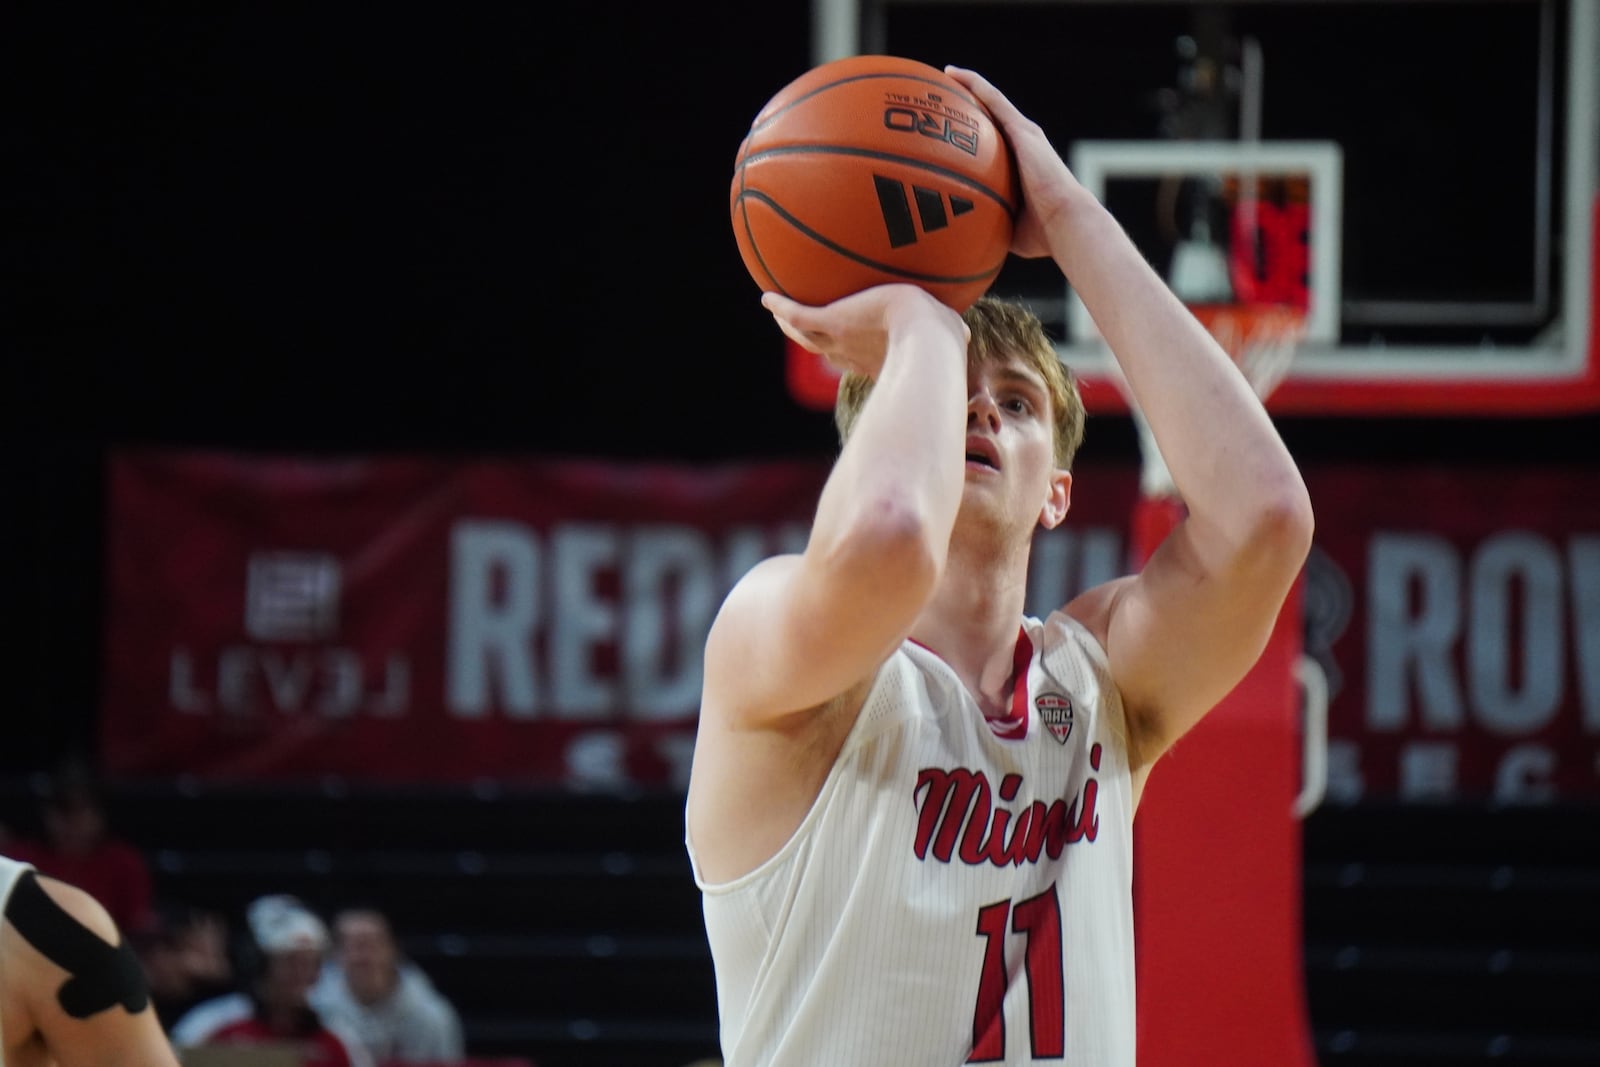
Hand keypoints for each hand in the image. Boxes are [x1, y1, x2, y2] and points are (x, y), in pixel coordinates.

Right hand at [762, 284, 966, 379]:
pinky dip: (781, 308)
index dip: (846, 352)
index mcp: (876, 359)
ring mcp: (841, 339)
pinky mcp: (833, 322)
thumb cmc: (943, 340)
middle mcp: (854, 354)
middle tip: (798, 330)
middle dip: (812, 341)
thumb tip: (968, 333)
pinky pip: (798, 315)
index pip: (855, 357)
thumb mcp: (948, 333)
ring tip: (776, 312)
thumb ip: (953, 333)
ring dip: (789, 327)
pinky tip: (767, 296)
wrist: (927, 339)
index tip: (841, 347)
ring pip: (805, 336)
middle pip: (824, 350)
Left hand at [944, 65, 1083, 259]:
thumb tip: (965, 243)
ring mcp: (1023, 135)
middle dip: (970, 107)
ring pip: (991, 102)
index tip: (954, 129)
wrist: (1065, 222)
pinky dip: (975, 86)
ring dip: (970, 87)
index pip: (994, 144)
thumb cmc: (1043, 234)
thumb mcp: (1008, 228)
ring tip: (945, 76)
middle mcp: (1023, 144)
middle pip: (991, 118)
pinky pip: (994, 100)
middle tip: (943, 98)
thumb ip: (989, 226)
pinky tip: (954, 75)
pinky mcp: (1022, 130)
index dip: (976, 134)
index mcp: (1021, 165)